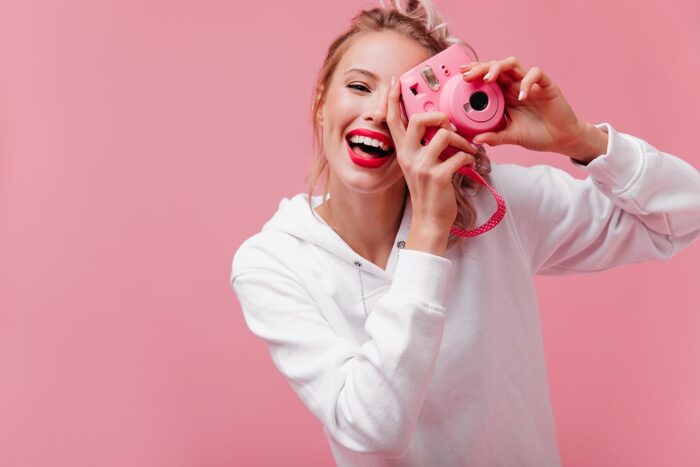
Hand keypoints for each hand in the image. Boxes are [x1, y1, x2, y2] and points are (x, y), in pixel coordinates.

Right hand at [386, 76, 479, 231]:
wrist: (430, 221)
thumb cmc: (430, 193)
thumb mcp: (420, 166)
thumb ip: (424, 146)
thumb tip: (440, 127)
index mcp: (403, 152)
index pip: (393, 120)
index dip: (393, 99)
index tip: (395, 81)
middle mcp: (408, 157)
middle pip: (417, 120)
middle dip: (438, 117)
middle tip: (449, 126)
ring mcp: (422, 167)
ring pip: (443, 135)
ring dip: (462, 140)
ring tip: (469, 148)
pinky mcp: (438, 177)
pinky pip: (459, 156)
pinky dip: (469, 158)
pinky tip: (470, 165)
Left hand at [460, 56, 587, 154]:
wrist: (560, 140)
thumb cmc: (536, 135)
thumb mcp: (511, 137)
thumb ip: (494, 137)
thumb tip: (475, 140)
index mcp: (505, 95)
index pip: (487, 77)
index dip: (475, 73)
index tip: (461, 76)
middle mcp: (515, 85)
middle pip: (496, 66)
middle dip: (481, 68)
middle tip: (468, 76)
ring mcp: (531, 84)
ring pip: (513, 64)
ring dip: (498, 68)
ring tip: (488, 79)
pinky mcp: (546, 86)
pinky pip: (536, 74)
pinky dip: (527, 82)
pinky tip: (521, 96)